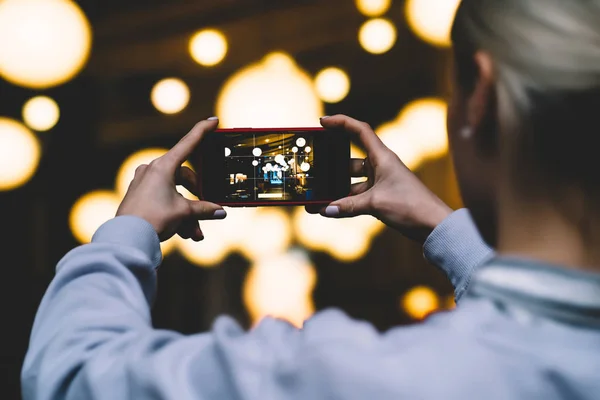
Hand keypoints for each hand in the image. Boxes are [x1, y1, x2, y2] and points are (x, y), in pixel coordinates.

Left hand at [116, 118, 225, 241]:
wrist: (126, 238)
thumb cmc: (154, 219)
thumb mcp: (184, 213)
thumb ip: (204, 210)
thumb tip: (221, 212)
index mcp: (163, 167)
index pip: (188, 143)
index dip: (203, 131)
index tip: (214, 120)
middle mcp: (152, 170)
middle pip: (185, 177)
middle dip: (198, 196)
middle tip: (207, 209)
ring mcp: (144, 182)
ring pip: (175, 193)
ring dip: (188, 213)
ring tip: (195, 232)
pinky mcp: (140, 196)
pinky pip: (164, 200)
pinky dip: (176, 215)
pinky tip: (184, 233)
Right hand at [308, 115, 451, 242]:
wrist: (434, 226)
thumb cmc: (411, 206)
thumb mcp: (376, 204)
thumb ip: (348, 206)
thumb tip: (325, 210)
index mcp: (382, 157)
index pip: (359, 130)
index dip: (341, 122)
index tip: (322, 123)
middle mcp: (380, 166)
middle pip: (349, 160)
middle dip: (330, 166)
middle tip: (312, 169)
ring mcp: (380, 182)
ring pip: (350, 181)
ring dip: (335, 190)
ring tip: (315, 198)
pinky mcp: (381, 197)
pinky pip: (356, 196)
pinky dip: (344, 202)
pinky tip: (329, 210)